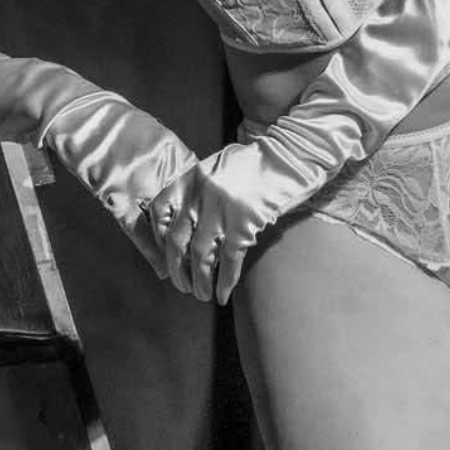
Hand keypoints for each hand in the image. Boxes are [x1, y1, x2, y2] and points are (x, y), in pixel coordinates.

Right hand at [40, 91, 196, 276]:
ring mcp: (136, 182)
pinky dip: (149, 249)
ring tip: (191, 274)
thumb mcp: (152, 135)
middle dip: (200, 240)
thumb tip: (193, 184)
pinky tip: (162, 268)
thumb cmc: (114, 123)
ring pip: (164, 224)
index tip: (221, 238)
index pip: (200, 193)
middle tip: (212, 264)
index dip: (211, 219)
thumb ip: (172, 160)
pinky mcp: (112, 193)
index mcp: (173, 152)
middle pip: (187, 212)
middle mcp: (159, 167)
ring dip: (177, 250)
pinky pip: (136, 227)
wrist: (75, 112)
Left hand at [152, 145, 274, 305]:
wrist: (290, 154)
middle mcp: (200, 195)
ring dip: (199, 281)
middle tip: (181, 285)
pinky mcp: (244, 223)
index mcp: (190, 178)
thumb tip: (187, 226)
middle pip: (176, 241)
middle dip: (177, 269)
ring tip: (201, 295)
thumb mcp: (217, 169)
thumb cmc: (255, 163)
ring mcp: (221, 210)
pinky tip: (223, 295)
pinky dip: (225, 281)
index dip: (159, 238)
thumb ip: (198, 191)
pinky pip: (229, 260)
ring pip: (200, 256)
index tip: (166, 254)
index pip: (159, 212)